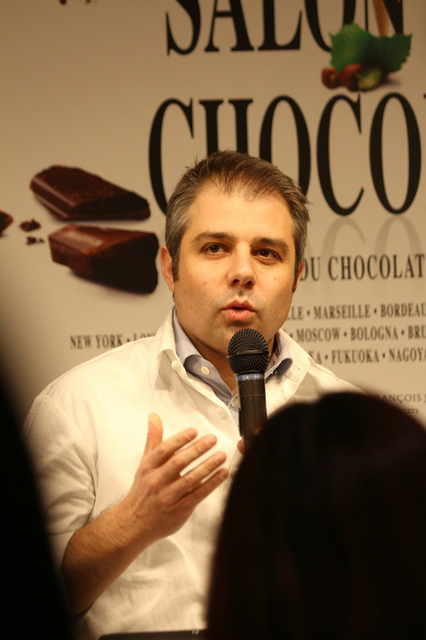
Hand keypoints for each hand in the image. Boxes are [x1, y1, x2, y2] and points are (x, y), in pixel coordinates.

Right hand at [62, 414, 227, 615]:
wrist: (133, 524)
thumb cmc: (142, 490)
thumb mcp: (144, 464)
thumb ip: (153, 440)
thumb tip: (154, 417)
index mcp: (148, 468)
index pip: (163, 451)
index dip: (179, 440)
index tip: (194, 431)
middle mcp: (157, 482)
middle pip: (178, 463)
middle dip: (196, 450)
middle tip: (212, 439)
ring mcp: (168, 497)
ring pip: (190, 479)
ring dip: (208, 466)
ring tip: (221, 455)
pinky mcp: (180, 510)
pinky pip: (198, 495)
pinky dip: (211, 484)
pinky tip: (222, 473)